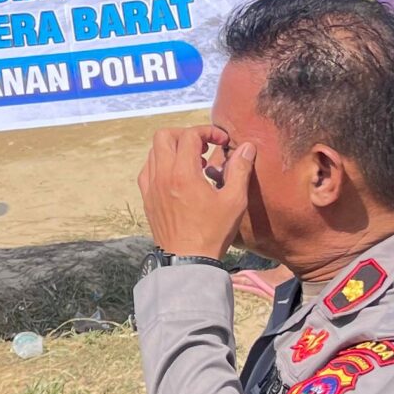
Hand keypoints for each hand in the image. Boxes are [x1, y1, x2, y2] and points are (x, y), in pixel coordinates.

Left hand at [139, 124, 253, 260]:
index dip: (208, 132)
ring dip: (173, 149)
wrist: (187, 261)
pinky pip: (148, 169)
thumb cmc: (212, 232)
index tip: (222, 141)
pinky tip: (178, 176)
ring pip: (154, 151)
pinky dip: (162, 164)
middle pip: (164, 136)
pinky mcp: (147, 198)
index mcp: (183, 173)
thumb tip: (246, 147)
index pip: (189, 135)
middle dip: (185, 134)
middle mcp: (162, 175)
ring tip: (194, 163)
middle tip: (204, 147)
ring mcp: (151, 187)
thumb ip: (240, 170)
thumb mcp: (234, 201)